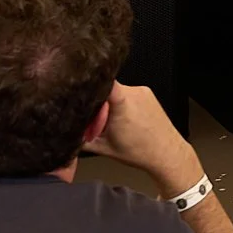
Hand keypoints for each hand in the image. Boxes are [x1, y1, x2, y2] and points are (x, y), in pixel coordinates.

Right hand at [82, 83, 202, 193]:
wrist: (166, 153)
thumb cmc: (140, 152)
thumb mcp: (102, 147)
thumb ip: (81, 138)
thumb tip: (65, 133)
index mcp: (121, 101)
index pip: (102, 80)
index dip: (89, 82)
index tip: (80, 89)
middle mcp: (133, 92)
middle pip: (106, 87)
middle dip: (97, 100)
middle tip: (94, 116)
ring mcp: (143, 91)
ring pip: (117, 90)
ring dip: (110, 102)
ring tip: (111, 120)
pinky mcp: (148, 94)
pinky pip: (128, 93)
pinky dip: (122, 103)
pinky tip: (124, 118)